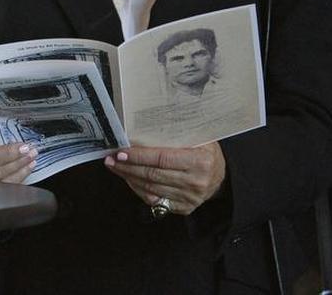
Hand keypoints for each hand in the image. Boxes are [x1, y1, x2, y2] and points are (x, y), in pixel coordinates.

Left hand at [104, 142, 225, 215]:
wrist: (222, 177)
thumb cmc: (205, 151)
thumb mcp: (200, 137)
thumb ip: (177, 132)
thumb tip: (144, 122)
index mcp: (200, 161)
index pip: (162, 158)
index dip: (139, 156)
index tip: (120, 151)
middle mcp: (195, 182)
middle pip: (153, 174)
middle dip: (127, 166)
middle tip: (110, 158)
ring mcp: (190, 198)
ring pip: (151, 188)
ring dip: (129, 177)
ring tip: (114, 166)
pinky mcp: (183, 208)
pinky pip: (155, 200)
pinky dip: (138, 189)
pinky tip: (128, 179)